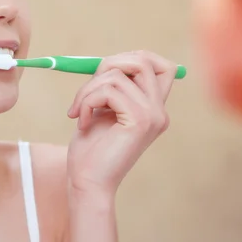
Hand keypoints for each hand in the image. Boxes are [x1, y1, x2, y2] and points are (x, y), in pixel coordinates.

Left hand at [66, 51, 176, 196]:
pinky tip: (81, 121)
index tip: (107, 74)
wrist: (88, 183)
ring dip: (88, 88)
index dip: (135, 58)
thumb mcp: (103, 110)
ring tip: (79, 110)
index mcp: (154, 109)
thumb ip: (113, 87)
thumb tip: (111, 61)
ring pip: (118, 74)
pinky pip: (109, 90)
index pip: (162, 66)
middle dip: (107, 65)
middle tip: (87, 90)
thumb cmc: (91, 150)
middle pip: (143, 60)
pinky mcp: (139, 120)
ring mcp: (152, 115)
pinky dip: (87, 100)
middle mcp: (159, 111)